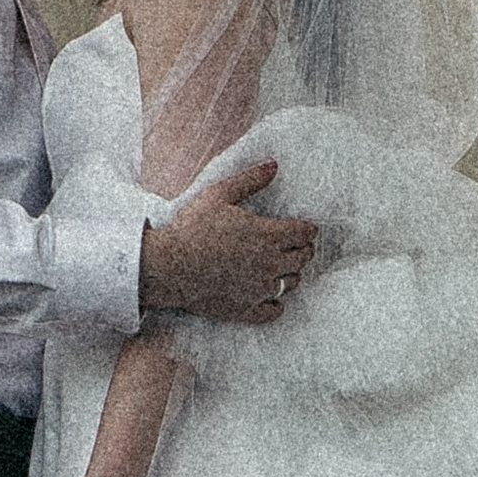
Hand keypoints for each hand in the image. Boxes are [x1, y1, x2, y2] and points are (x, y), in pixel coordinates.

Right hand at [140, 162, 318, 323]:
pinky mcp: (246, 309)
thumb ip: (249, 180)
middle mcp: (270, 264)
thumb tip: (274, 165)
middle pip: (303, 258)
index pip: (305, 234)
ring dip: (291, 273)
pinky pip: (274, 311)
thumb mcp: (219, 195)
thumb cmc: (192, 227)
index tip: (305, 228)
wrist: (169, 266)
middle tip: (296, 246)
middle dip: (304, 250)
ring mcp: (259, 289)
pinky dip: (277, 304)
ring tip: (282, 267)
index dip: (308, 230)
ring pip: (291, 283)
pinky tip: (271, 297)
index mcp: (268, 235)